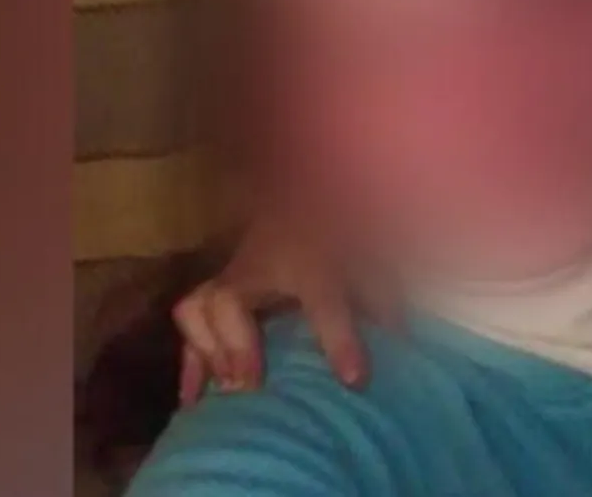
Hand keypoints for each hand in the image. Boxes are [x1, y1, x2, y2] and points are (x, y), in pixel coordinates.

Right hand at [171, 215, 391, 404]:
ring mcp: (233, 274)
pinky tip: (193, 401)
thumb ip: (383, 297)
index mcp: (310, 259)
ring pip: (199, 307)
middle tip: (251, 385)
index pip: (323, 299)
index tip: (354, 379)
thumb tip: (400, 342)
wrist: (304, 191)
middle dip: (237, 345)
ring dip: (208, 352)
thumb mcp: (369, 257)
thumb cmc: (336, 229)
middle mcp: (261, 265)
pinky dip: (191, 362)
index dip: (338, 340)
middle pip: (231, 300)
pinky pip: (191, 323)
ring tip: (227, 390)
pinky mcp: (218, 290)